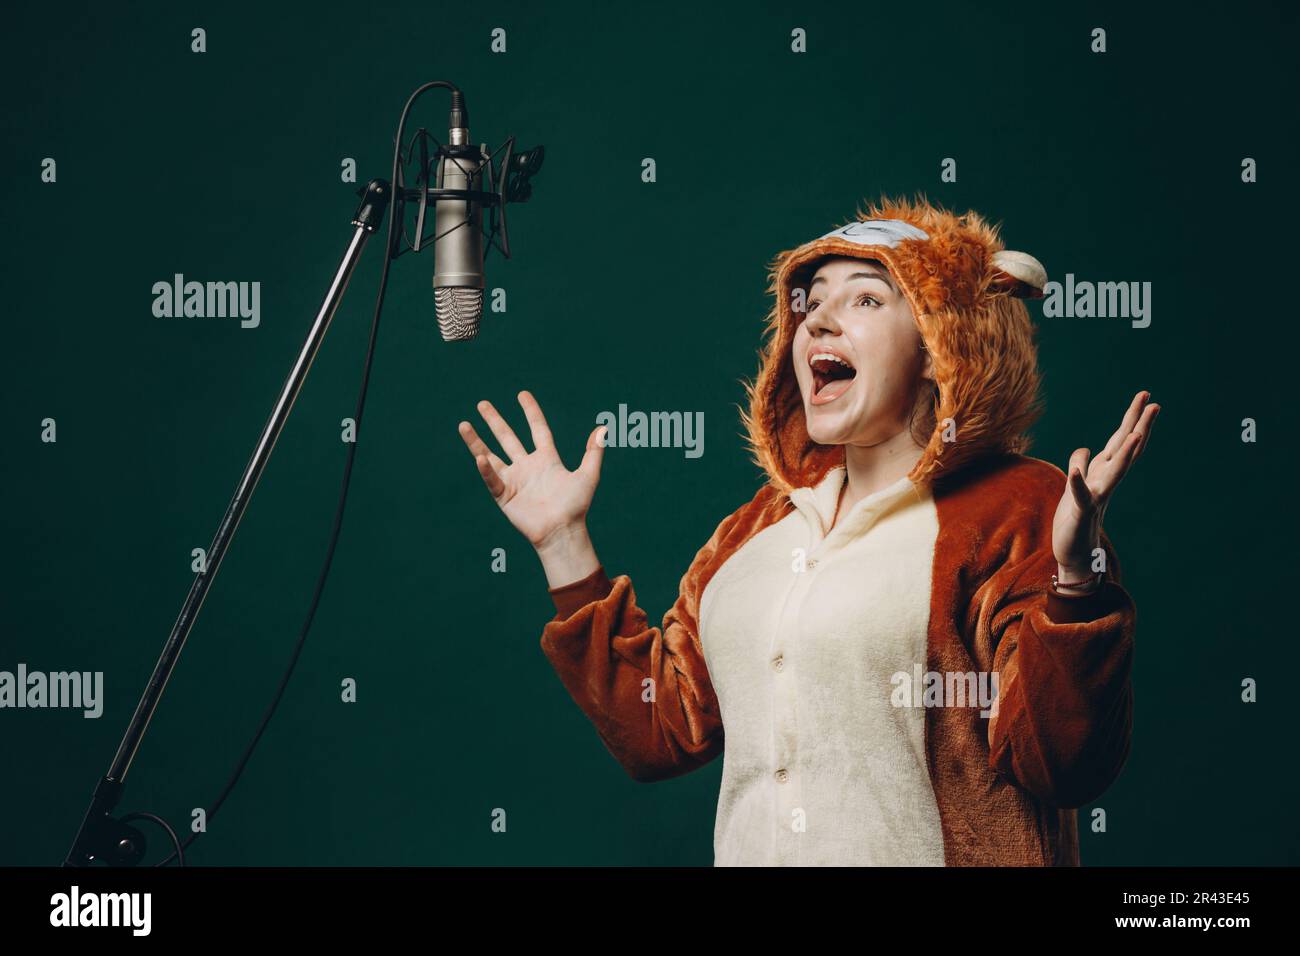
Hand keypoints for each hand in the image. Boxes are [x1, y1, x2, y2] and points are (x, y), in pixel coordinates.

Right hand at [457, 390, 606, 550]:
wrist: (562, 531)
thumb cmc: (575, 506)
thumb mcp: (588, 476)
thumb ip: (593, 452)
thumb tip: (603, 427)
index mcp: (546, 459)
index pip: (537, 429)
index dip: (531, 412)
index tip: (522, 394)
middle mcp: (527, 467)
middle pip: (507, 438)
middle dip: (495, 421)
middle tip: (482, 404)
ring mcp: (514, 480)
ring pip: (491, 455)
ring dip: (476, 441)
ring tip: (463, 424)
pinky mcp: (504, 496)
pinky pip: (492, 479)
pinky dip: (485, 469)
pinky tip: (479, 456)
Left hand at [1052, 390, 1159, 581]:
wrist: (1073, 553)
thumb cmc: (1075, 519)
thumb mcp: (1075, 486)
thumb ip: (1082, 466)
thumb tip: (1084, 449)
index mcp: (1103, 472)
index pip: (1120, 441)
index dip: (1132, 419)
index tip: (1146, 396)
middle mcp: (1105, 481)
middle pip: (1124, 450)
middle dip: (1138, 427)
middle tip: (1154, 404)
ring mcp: (1096, 496)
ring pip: (1114, 471)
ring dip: (1125, 454)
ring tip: (1137, 434)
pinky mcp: (1080, 511)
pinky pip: (1079, 496)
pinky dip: (1077, 483)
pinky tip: (1074, 472)